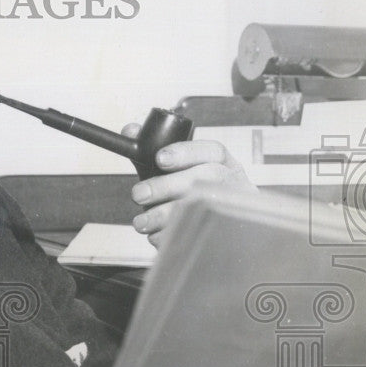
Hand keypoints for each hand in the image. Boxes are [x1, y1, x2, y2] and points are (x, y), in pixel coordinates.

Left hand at [122, 123, 256, 247]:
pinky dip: (172, 236)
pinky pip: (199, 235)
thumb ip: (155, 153)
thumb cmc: (195, 196)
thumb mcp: (180, 172)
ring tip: (141, 221)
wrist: (223, 233)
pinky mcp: (228, 236)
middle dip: (167, 185)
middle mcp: (234, 184)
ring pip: (202, 208)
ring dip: (164, 215)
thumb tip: (131, 130)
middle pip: (207, 178)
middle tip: (139, 194)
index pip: (212, 151)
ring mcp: (234, 210)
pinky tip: (156, 236)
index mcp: (224, 164)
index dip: (185, 152)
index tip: (160, 158)